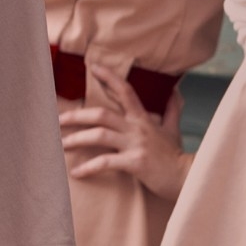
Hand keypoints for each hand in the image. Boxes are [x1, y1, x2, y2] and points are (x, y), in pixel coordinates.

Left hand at [61, 62, 191, 199]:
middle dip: (76, 116)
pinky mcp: (135, 162)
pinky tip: (76, 172)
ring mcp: (136, 144)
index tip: (92, 67)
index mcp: (143, 119)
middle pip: (101, 114)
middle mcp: (137, 128)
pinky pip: (106, 162)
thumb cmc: (176, 157)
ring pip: (99, 135)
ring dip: (77, 139)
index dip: (109, 77)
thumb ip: (172, 110)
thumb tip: (175, 91)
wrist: (188, 178)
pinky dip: (89, 167)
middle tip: (57, 119)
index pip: (125, 91)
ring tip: (61, 144)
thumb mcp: (173, 129)